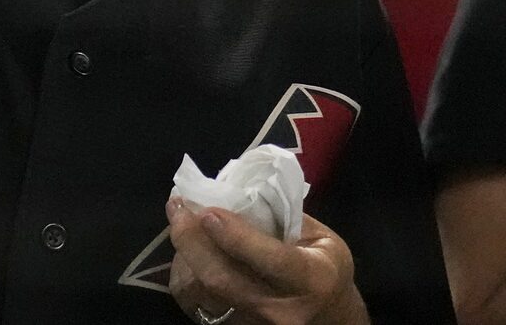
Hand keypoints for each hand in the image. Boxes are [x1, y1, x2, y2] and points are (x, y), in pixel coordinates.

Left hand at [165, 199, 365, 324]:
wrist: (329, 317)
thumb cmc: (324, 267)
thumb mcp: (320, 236)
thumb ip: (279, 215)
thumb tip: (230, 192)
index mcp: (311, 279)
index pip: (271, 260)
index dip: (236, 236)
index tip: (207, 211)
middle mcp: (282, 309)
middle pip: (223, 279)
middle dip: (191, 240)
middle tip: (176, 206)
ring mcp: (256, 323)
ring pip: (203, 291)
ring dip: (184, 252)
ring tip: (179, 220)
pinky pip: (197, 301)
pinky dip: (186, 271)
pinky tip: (188, 249)